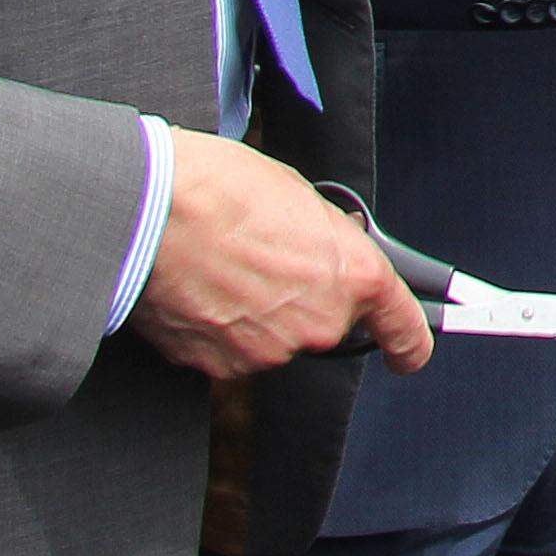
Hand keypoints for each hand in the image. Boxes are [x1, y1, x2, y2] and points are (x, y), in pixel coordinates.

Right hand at [130, 130, 430, 380]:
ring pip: (274, 335)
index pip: (402, 326)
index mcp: (353, 276)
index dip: (409, 343)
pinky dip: (218, 325)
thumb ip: (325, 239)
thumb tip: (321, 250)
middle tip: (264, 255)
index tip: (409, 354)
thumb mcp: (298, 196)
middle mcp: (319, 322)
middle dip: (301, 295)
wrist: (146, 213)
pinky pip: (231, 348)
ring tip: (221, 263)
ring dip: (255, 309)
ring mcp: (270, 350)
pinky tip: (199, 286)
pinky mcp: (221, 366)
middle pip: (323, 321)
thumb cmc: (218, 188)